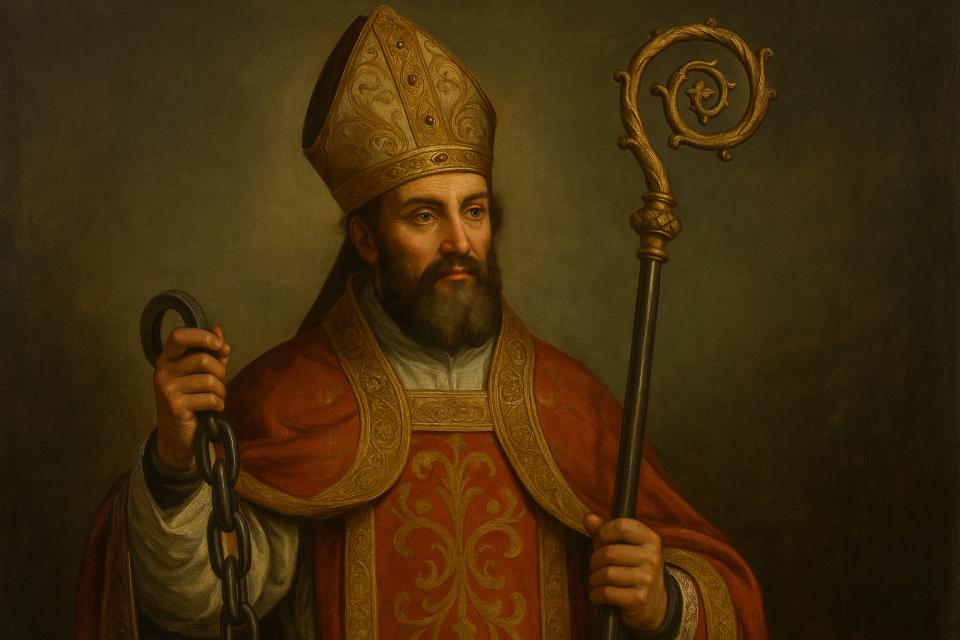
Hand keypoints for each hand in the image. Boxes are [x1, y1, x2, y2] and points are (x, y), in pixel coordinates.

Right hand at [153, 325, 230, 470]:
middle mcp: (162, 371)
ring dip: (221, 391)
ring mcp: (167, 389)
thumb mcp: (202, 373)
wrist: (179, 436)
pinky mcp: (175, 406)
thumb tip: (217, 329)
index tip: (220, 345)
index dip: (202, 336)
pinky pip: (210, 398)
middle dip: (221, 372)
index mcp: (167, 359)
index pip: (179, 335)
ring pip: (210, 380)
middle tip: (219, 384)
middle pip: (203, 359)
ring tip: (215, 398)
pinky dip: (218, 405)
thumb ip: (212, 352)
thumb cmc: (193, 400)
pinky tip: (212, 410)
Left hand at [585, 513, 667, 631]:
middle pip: (609, 552)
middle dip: (594, 560)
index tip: (599, 542)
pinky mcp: (640, 598)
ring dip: (594, 579)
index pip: (621, 526)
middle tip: (595, 566)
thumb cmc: (633, 568)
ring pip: (606, 573)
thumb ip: (605, 530)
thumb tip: (588, 517)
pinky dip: (596, 594)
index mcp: (650, 539)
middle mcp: (652, 557)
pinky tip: (598, 594)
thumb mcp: (625, 546)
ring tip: (597, 580)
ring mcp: (648, 579)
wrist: (653, 603)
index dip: (603, 533)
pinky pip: (607, 592)